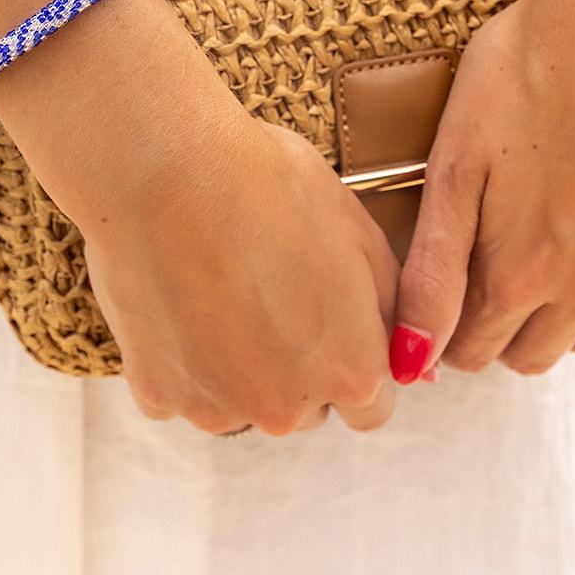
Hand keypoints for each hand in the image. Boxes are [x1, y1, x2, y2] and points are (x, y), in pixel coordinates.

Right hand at [83, 118, 400, 435]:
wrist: (164, 166)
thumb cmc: (270, 186)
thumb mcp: (360, 235)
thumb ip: (394, 310)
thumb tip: (418, 366)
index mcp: (351, 372)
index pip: (371, 406)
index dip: (354, 359)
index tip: (327, 318)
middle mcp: (287, 408)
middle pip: (304, 408)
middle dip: (296, 367)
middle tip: (269, 290)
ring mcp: (216, 407)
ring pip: (240, 405)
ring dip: (237, 369)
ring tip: (219, 289)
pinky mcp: (156, 393)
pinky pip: (180, 393)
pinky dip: (181, 361)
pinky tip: (178, 300)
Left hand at [388, 0, 574, 380]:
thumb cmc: (523, 71)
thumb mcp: (454, 167)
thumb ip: (432, 273)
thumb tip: (409, 363)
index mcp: (523, 274)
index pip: (472, 352)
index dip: (446, 330)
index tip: (443, 292)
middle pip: (536, 354)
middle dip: (502, 329)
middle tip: (487, 271)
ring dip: (571, 319)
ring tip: (549, 262)